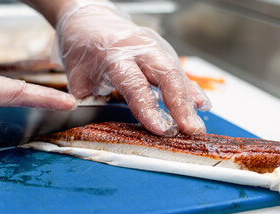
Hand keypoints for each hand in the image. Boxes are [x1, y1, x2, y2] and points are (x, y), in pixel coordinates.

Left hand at [51, 0, 210, 135]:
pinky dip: (190, 89)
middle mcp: (138, 48)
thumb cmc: (82, 48)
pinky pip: (179, 70)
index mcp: (113, 55)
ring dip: (189, 101)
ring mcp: (154, 46)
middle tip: (191, 129)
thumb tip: (97, 129)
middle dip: (181, 104)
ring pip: (177, 73)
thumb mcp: (76, 76)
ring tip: (196, 126)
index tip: (162, 128)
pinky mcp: (163, 49)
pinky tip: (202, 105)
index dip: (149, 107)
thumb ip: (88, 102)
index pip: (134, 83)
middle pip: (166, 74)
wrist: (90, 19)